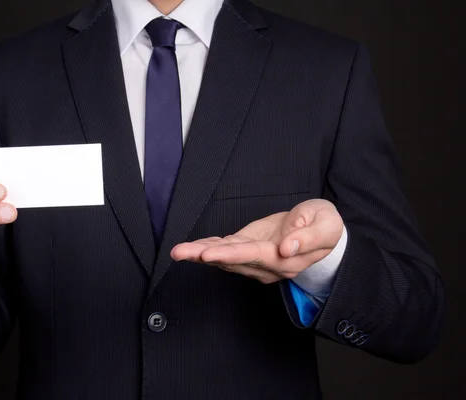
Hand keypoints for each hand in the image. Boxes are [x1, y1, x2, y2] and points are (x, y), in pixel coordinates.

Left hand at [171, 199, 342, 284]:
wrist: (322, 231)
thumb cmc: (325, 225)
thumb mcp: (325, 225)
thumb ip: (308, 236)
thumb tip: (287, 247)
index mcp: (285, 259)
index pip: (253, 256)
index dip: (229, 255)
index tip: (207, 253)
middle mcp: (266, 265)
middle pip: (231, 261)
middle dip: (203, 256)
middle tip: (179, 252)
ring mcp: (255, 260)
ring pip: (224, 258)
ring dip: (199, 254)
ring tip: (178, 250)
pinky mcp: (249, 249)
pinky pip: (226, 250)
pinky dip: (207, 247)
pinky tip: (192, 246)